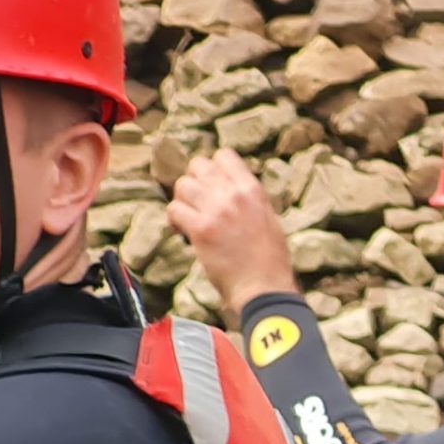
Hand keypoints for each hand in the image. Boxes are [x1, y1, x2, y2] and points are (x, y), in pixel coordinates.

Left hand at [168, 149, 295, 305]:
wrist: (264, 287)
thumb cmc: (269, 261)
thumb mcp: (268, 220)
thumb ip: (248, 200)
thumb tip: (228, 190)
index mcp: (253, 190)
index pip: (223, 156)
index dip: (212, 169)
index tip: (212, 186)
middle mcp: (234, 195)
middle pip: (198, 166)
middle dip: (193, 182)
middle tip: (197, 203)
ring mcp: (216, 211)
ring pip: (182, 185)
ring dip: (182, 201)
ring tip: (189, 218)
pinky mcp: (201, 229)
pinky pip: (174, 210)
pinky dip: (174, 221)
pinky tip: (184, 232)